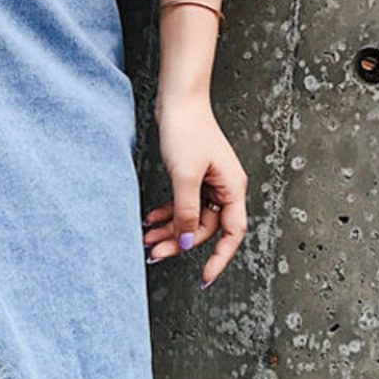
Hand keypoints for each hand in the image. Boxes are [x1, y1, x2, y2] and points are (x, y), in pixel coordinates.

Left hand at [143, 88, 247, 286]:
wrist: (177, 99)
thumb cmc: (187, 130)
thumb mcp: (185, 176)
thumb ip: (187, 212)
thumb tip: (186, 243)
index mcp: (232, 188)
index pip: (232, 233)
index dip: (219, 258)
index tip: (205, 278)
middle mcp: (224, 188)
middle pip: (204, 228)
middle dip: (179, 242)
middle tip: (154, 254)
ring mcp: (209, 183)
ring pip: (190, 218)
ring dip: (169, 230)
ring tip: (146, 240)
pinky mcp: (193, 176)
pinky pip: (182, 204)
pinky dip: (167, 213)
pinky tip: (148, 219)